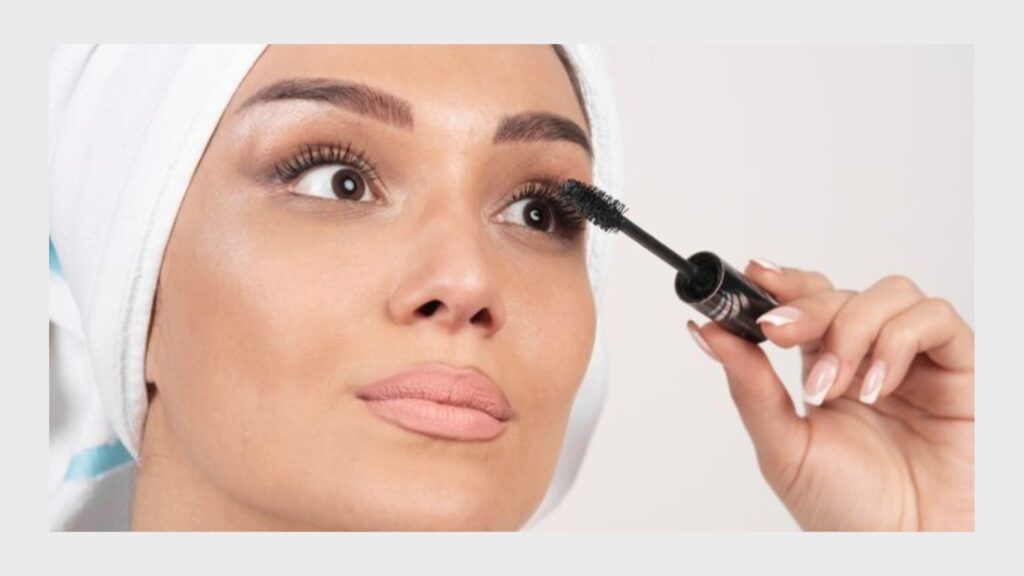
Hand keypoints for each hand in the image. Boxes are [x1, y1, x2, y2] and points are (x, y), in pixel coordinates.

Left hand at [687, 258, 973, 530]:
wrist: (907, 553)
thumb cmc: (849, 513)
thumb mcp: (783, 447)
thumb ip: (750, 387)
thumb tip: (708, 332)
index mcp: (826, 370)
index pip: (806, 304)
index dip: (781, 283)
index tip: (751, 275)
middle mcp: (871, 358)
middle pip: (841, 293)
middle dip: (806, 308)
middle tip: (780, 334)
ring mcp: (917, 362)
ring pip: (888, 294)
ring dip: (851, 331)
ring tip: (837, 385)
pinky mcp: (961, 369)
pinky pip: (935, 319)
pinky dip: (897, 342)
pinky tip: (877, 386)